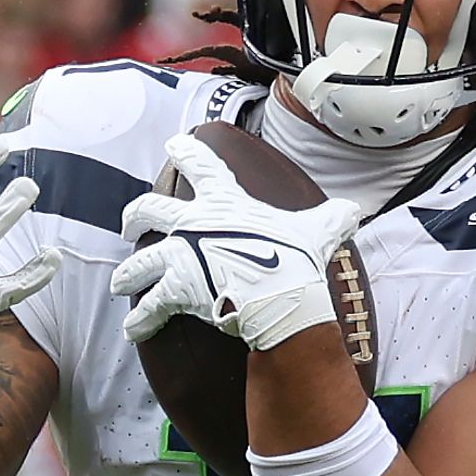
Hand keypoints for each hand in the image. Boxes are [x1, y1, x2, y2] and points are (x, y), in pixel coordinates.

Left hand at [112, 136, 361, 350]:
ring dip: (127, 274)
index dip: (185, 151)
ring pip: (138, 262)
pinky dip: (139, 321)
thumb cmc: (297, 259)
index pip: (200, 163)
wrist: (279, 295)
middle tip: (130, 221)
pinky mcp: (175, 289)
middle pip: (150, 209)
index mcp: (225, 200)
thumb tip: (354, 211)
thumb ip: (332, 216)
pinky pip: (149, 306)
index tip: (173, 145)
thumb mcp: (320, 228)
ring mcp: (180, 255)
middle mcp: (193, 222)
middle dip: (135, 214)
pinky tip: (132, 330)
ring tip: (121, 284)